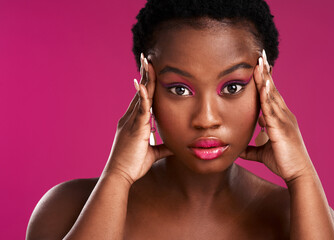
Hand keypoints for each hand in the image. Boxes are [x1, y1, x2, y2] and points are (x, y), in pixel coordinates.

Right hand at [102, 53, 172, 183]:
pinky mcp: (134, 128)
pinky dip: (141, 96)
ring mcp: (131, 122)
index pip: (142, 99)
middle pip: (140, 92)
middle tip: (147, 58)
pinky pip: (139, 109)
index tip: (149, 73)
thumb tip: (175, 146)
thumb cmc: (133, 165)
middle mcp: (131, 118)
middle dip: (144, 75)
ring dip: (144, 79)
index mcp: (134, 122)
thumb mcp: (152, 153)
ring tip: (146, 62)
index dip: (146, 86)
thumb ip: (162, 147)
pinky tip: (142, 83)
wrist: (120, 175)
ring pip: (140, 96)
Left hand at [239, 50, 314, 182]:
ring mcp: (284, 120)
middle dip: (265, 72)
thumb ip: (251, 148)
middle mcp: (284, 115)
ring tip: (260, 61)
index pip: (270, 95)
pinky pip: (272, 108)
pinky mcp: (282, 128)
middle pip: (272, 89)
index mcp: (280, 118)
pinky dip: (267, 95)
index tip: (259, 66)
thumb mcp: (262, 153)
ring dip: (265, 78)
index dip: (264, 80)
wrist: (298, 174)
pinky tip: (263, 84)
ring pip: (272, 95)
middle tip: (260, 54)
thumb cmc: (283, 163)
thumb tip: (238, 149)